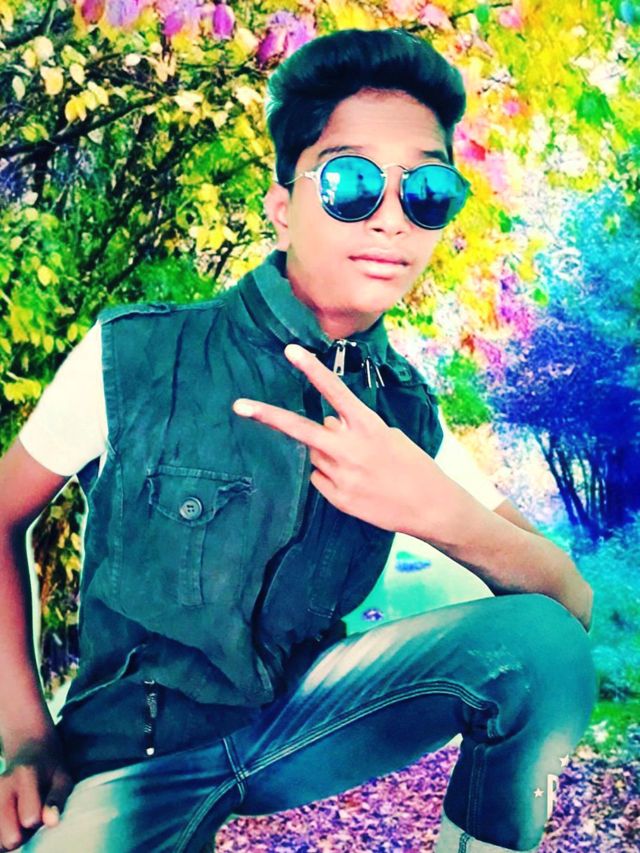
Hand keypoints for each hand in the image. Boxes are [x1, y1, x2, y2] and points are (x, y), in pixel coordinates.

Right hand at [0, 729, 74, 850]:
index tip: (44, 812)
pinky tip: (10, 823)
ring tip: (21, 820)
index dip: (39, 822)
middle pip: (9, 837)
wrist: (27, 748)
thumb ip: (57, 799)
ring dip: (10, 837)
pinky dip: (1, 837)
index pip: (30, 818)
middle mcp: (3, 785)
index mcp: (25, 776)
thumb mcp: (61, 777)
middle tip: (32, 819)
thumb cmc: (49, 767)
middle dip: (23, 836)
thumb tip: (52, 822)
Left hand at [232, 343, 441, 535]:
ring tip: (360, 468)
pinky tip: (358, 484)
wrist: (430, 506)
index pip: (335, 391)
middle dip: (268, 416)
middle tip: (239, 406)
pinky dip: (331, 477)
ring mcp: (341, 475)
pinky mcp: (338, 498)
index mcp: (368, 426)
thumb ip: (352, 428)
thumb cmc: (413, 465)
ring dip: (327, 455)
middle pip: (300, 429)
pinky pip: (319, 479)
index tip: (291, 351)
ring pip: (315, 455)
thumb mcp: (387, 436)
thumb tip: (325, 424)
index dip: (312, 370)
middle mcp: (350, 448)